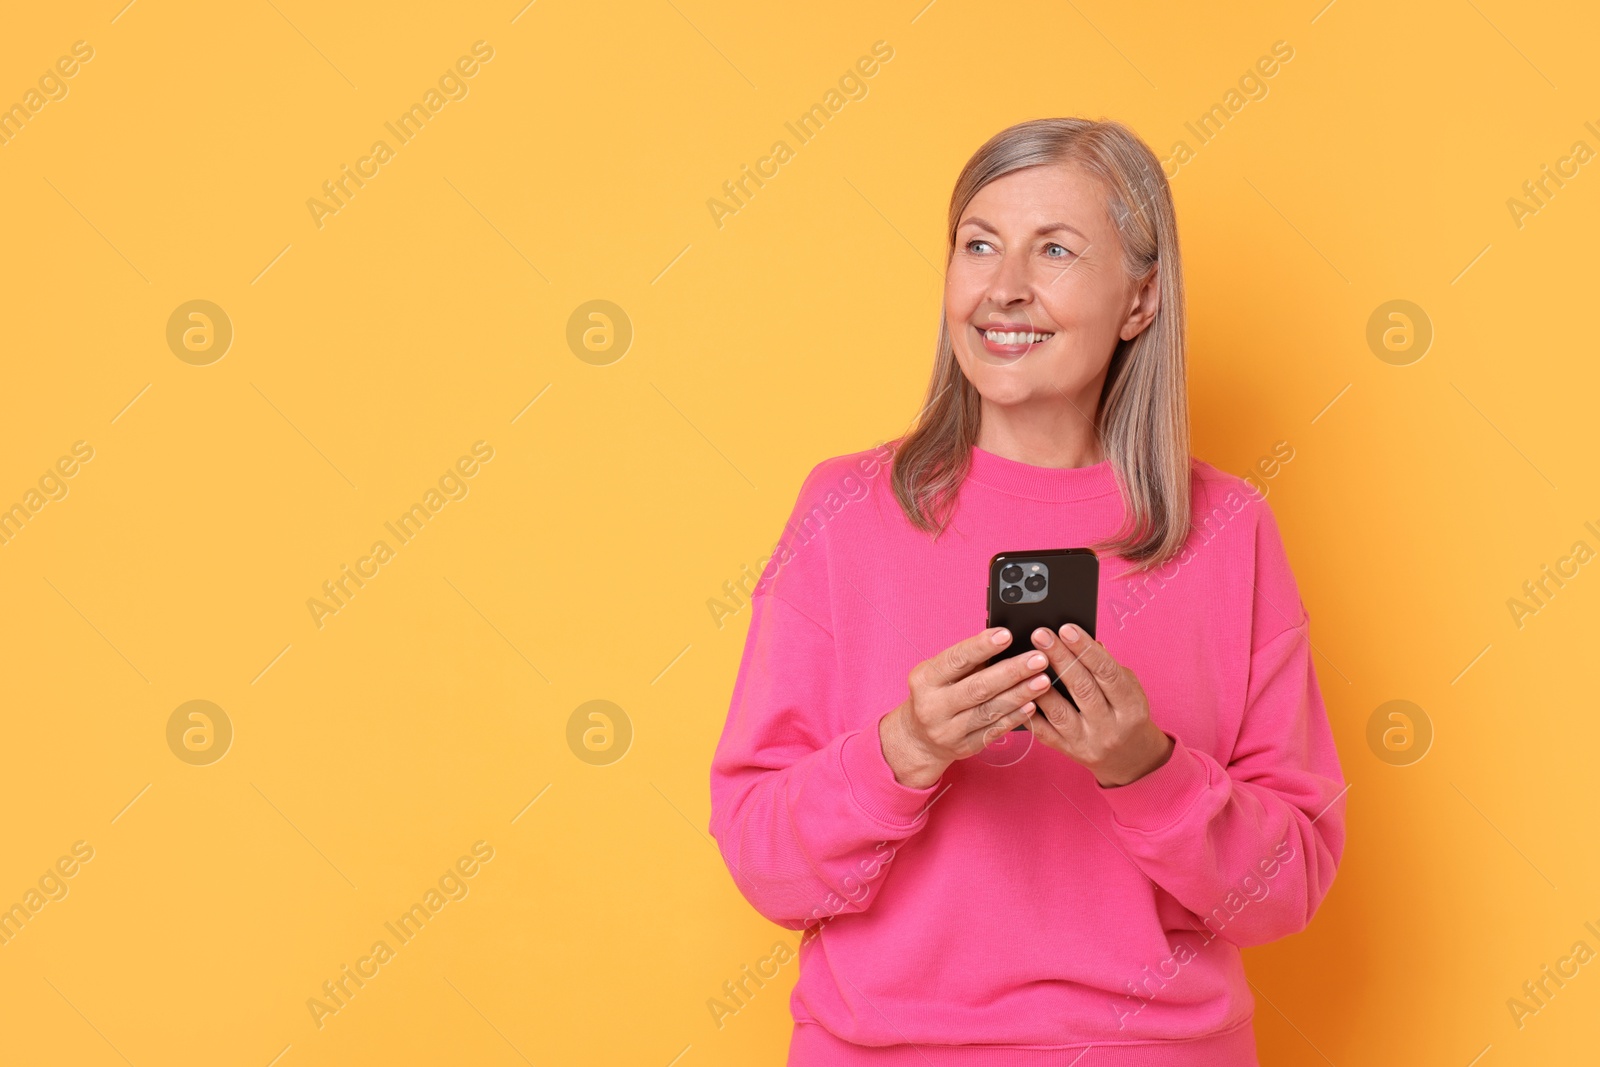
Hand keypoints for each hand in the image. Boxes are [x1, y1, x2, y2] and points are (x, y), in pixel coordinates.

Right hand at [878, 627, 1052, 788]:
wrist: (919, 738)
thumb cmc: (937, 693)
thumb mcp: (939, 673)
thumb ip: (968, 661)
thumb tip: (1006, 642)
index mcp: (924, 679)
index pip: (956, 659)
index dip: (982, 646)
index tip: (1007, 634)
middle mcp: (932, 706)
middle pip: (977, 687)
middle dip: (1011, 672)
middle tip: (1038, 659)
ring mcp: (947, 731)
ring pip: (989, 711)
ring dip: (1019, 695)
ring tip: (1043, 681)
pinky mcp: (963, 748)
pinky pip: (994, 731)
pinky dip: (1015, 717)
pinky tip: (1032, 705)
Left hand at [1025, 624, 1173, 786]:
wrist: (1129, 757)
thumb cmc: (1125, 713)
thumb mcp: (1128, 689)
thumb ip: (1107, 666)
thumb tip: (1083, 640)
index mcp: (1131, 706)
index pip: (1108, 673)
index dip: (1086, 649)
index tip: (1066, 628)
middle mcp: (1110, 727)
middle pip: (1082, 688)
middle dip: (1059, 657)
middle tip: (1040, 634)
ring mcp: (1087, 742)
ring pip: (1059, 711)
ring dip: (1039, 683)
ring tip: (1025, 659)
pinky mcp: (1067, 751)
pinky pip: (1043, 731)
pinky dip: (1029, 710)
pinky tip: (1017, 690)